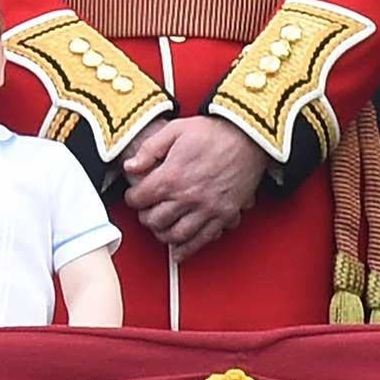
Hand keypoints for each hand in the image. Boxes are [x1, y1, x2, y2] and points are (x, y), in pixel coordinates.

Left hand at [122, 116, 269, 260]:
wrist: (248, 137)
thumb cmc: (214, 132)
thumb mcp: (175, 130)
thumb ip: (149, 149)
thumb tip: (130, 165)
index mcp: (172, 176)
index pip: (140, 199)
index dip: (132, 198)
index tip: (134, 196)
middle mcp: (188, 197)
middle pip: (155, 220)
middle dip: (146, 218)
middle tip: (147, 212)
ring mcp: (207, 209)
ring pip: (176, 235)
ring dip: (164, 235)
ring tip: (161, 229)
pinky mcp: (224, 215)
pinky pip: (203, 240)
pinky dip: (188, 249)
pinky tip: (180, 250)